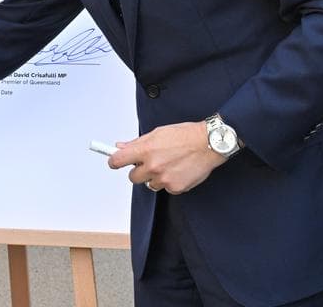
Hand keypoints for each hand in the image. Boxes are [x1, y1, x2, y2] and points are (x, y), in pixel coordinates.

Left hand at [106, 122, 225, 194]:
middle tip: (150, 163)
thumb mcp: (157, 133)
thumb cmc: (185, 135)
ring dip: (156, 177)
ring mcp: (164, 178)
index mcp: (145, 150)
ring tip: (169, 164)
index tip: (115, 161)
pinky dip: (170, 182)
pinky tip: (179, 170)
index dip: (114, 161)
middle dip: (139, 171)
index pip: (117, 160)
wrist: (208, 143)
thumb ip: (137, 142)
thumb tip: (121, 146)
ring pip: (150, 184)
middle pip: (133, 177)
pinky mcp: (175, 188)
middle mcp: (152, 166)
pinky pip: (166, 188)